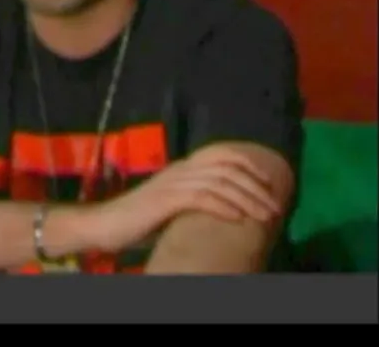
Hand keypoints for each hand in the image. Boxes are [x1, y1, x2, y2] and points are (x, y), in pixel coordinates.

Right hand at [86, 147, 281, 253]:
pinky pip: (202, 198)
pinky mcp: (165, 200)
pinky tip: (238, 219)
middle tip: (275, 207)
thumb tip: (226, 211)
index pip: (222, 154)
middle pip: (227, 168)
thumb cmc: (136, 221)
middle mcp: (180, 170)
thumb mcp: (171, 207)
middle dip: (256, 187)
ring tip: (264, 216)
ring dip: (247, 200)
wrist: (104, 224)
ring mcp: (172, 183)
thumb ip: (194, 202)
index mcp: (182, 168)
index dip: (249, 165)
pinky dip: (224, 207)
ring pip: (220, 183)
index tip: (269, 183)